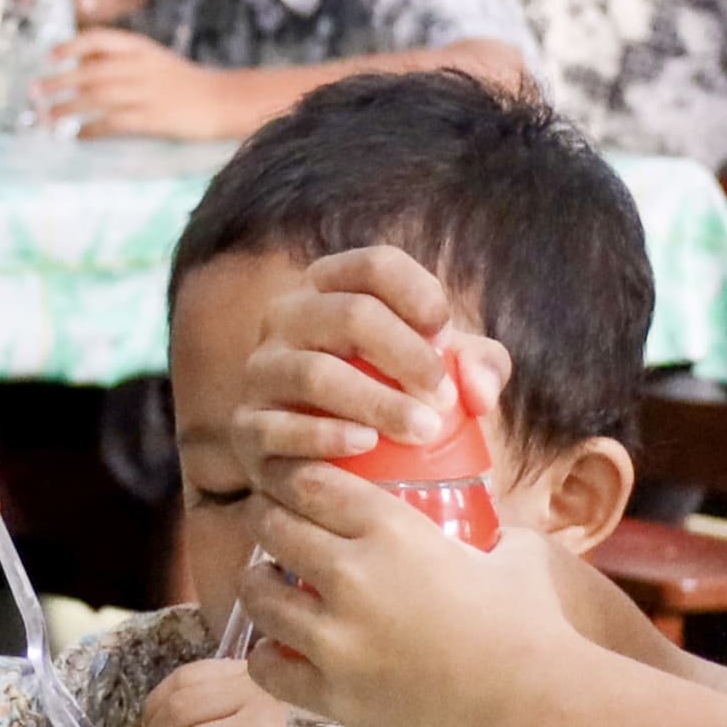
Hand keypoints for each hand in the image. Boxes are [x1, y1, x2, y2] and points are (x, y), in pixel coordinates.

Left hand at [42, 26, 221, 138]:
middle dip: (58, 83)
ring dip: (68, 109)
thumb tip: (80, 64)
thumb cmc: (184, 81)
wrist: (223, 100)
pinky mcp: (152, 119)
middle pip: (90, 72)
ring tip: (48, 119)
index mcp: (141, 48)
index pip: (99, 39)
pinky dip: (92, 129)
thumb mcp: (153, 59)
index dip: (71, 46)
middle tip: (34, 94)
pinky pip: (113, 123)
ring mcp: (147, 93)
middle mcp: (141, 67)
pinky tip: (78, 136)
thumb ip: (120, 59)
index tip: (50, 57)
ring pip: (96, 98)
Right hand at [221, 247, 503, 476]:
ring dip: (377, 402)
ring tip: (424, 431)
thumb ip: (478, 368)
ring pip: (316, 373)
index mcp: (330, 286)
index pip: (375, 265)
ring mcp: (261, 372)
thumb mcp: (439, 372)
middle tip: (445, 398)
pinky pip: (280, 427)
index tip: (446, 334)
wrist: (332, 461)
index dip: (419, 293)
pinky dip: (326, 435)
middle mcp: (287, 318)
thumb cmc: (393, 397)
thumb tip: (479, 391)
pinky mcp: (247, 429)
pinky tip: (367, 445)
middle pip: (351, 315)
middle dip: (407, 355)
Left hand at [235, 452, 583, 726]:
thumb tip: (479, 516)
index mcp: (393, 528)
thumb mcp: (511, 551)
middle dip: (268, 523)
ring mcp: (336, 638)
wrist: (541, 705)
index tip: (287, 484)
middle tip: (274, 531)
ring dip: (260, 586)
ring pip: (257, 595)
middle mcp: (353, 574)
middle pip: (271, 527)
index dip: (289, 478)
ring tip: (271, 588)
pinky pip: (264, 666)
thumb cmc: (536, 625)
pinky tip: (284, 651)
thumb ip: (480, 526)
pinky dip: (268, 656)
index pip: (307, 481)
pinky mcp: (333, 695)